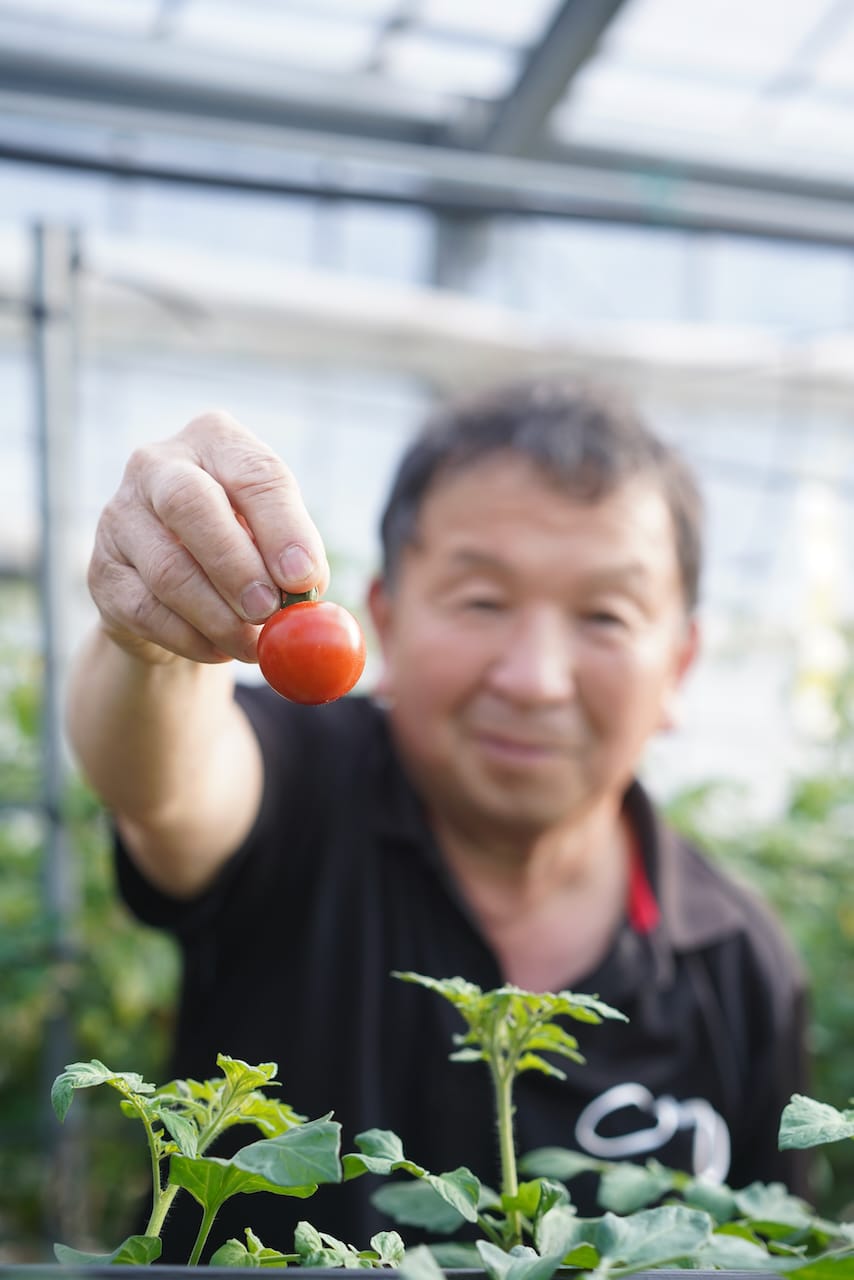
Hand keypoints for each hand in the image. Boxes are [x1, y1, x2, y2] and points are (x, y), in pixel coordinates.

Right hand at [88, 411, 329, 663]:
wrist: (179, 590)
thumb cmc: (242, 550)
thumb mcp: (273, 540)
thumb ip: (293, 558)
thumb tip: (304, 586)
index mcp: (214, 441)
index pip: (253, 474)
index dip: (283, 528)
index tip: (304, 577)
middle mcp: (157, 465)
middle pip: (190, 505)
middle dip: (236, 565)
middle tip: (268, 610)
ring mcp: (119, 516)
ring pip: (168, 569)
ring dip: (219, 618)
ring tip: (253, 645)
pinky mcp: (101, 572)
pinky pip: (147, 612)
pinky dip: (191, 639)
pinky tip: (220, 650)